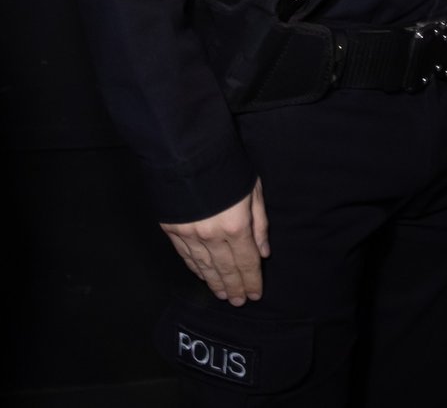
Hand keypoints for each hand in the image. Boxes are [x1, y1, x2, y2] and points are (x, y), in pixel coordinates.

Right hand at [162, 181, 268, 304]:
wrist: (187, 155)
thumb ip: (260, 225)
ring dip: (214, 282)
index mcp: (236, 226)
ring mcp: (189, 235)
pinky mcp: (172, 230)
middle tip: (239, 302)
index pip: (247, 261)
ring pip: (204, 266)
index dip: (252, 280)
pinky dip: (196, 269)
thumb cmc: (228, 169)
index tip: (255, 295)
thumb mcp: (254, 192)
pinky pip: (186, 256)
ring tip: (224, 294)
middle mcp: (212, 236)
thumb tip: (264, 252)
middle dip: (235, 287)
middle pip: (226, 269)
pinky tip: (202, 276)